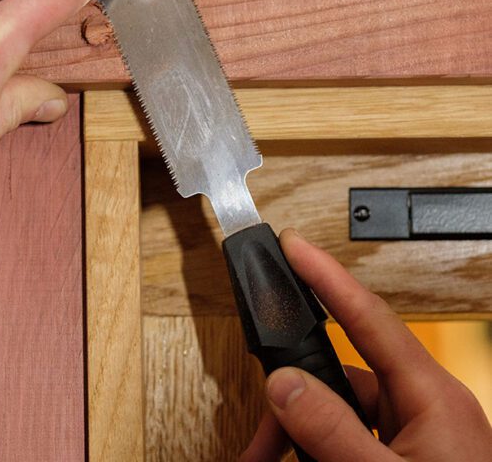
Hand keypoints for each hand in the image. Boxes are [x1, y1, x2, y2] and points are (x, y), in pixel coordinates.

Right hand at [241, 229, 491, 461]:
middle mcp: (419, 406)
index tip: (294, 246)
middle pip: (336, 377)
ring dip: (294, 440)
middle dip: (289, 405)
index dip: (326, 275)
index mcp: (431, 396)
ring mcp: (408, 434)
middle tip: (256, 445)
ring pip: (332, 414)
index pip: (367, 315)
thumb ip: (336, 431)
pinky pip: (342, 440)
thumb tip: (286, 384)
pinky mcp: (395, 455)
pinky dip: (312, 453)